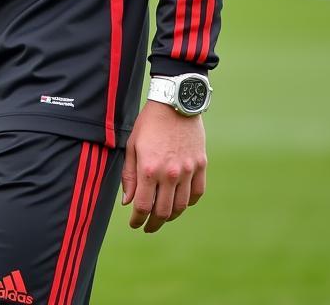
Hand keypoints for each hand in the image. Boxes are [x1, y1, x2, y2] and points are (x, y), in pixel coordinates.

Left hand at [121, 98, 206, 232]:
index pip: (143, 206)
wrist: (175, 102)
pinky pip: (197, 193)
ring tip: (162, 217)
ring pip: (181, 206)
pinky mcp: (201, 165)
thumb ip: (129, 175)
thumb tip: (128, 202)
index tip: (134, 224)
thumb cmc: (149, 123)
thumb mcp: (132, 145)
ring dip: (171, 216)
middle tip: (147, 227)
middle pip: (163, 212)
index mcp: (149, 168)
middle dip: (153, 224)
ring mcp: (188, 170)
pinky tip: (180, 202)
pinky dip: (188, 202)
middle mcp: (170, 173)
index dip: (137, 220)